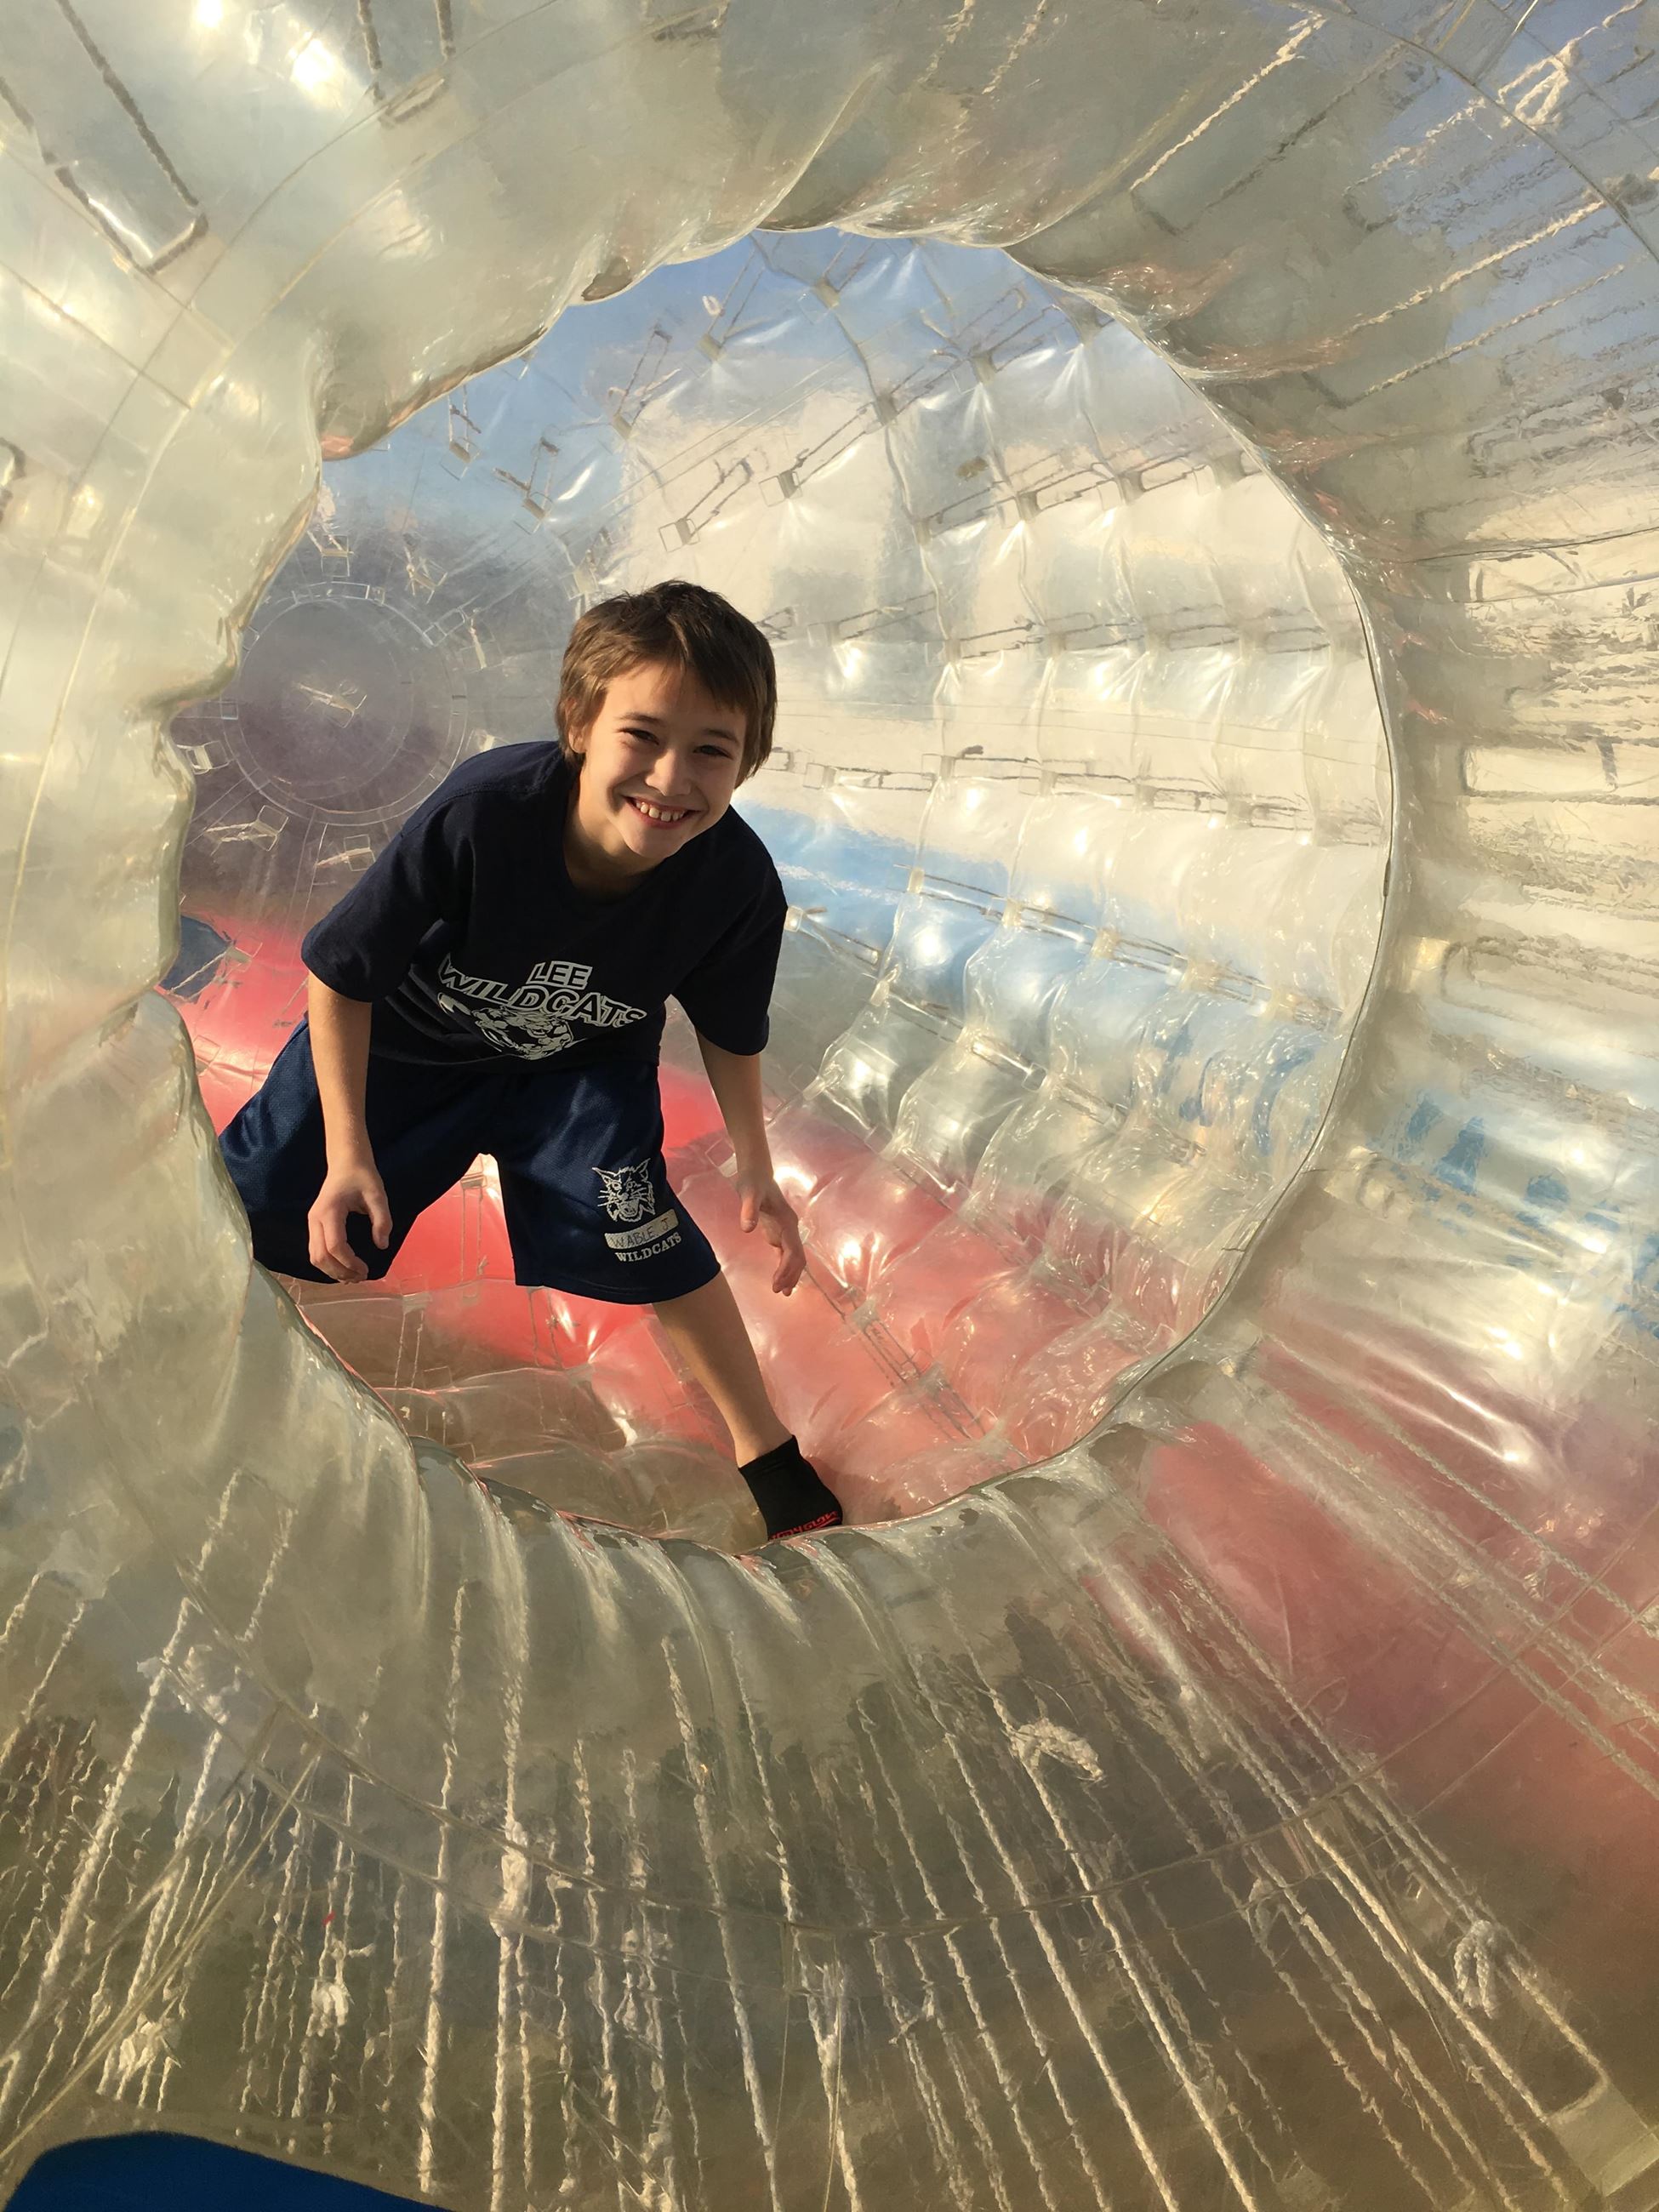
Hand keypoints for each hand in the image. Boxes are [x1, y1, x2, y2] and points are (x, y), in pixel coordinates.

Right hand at [307, 1157, 391, 1283]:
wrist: (346, 1162)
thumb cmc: (362, 1176)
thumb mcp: (378, 1195)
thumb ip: (382, 1220)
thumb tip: (382, 1245)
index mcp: (329, 1211)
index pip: (334, 1246)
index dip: (349, 1262)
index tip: (366, 1270)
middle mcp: (315, 1219)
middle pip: (320, 1256)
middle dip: (340, 1271)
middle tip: (361, 1277)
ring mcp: (312, 1223)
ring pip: (314, 1256)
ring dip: (332, 1271)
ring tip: (353, 1276)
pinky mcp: (314, 1225)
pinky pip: (316, 1250)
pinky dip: (328, 1263)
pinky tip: (343, 1268)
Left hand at [735, 1169, 804, 1294]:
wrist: (756, 1173)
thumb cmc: (752, 1182)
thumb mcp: (748, 1193)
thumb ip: (748, 1210)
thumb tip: (747, 1228)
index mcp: (787, 1221)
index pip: (792, 1250)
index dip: (787, 1268)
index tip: (778, 1282)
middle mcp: (790, 1228)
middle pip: (797, 1256)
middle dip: (791, 1274)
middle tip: (779, 1291)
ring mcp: (786, 1231)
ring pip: (795, 1257)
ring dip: (791, 1274)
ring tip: (784, 1292)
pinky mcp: (778, 1233)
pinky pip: (786, 1254)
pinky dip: (785, 1268)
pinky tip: (781, 1280)